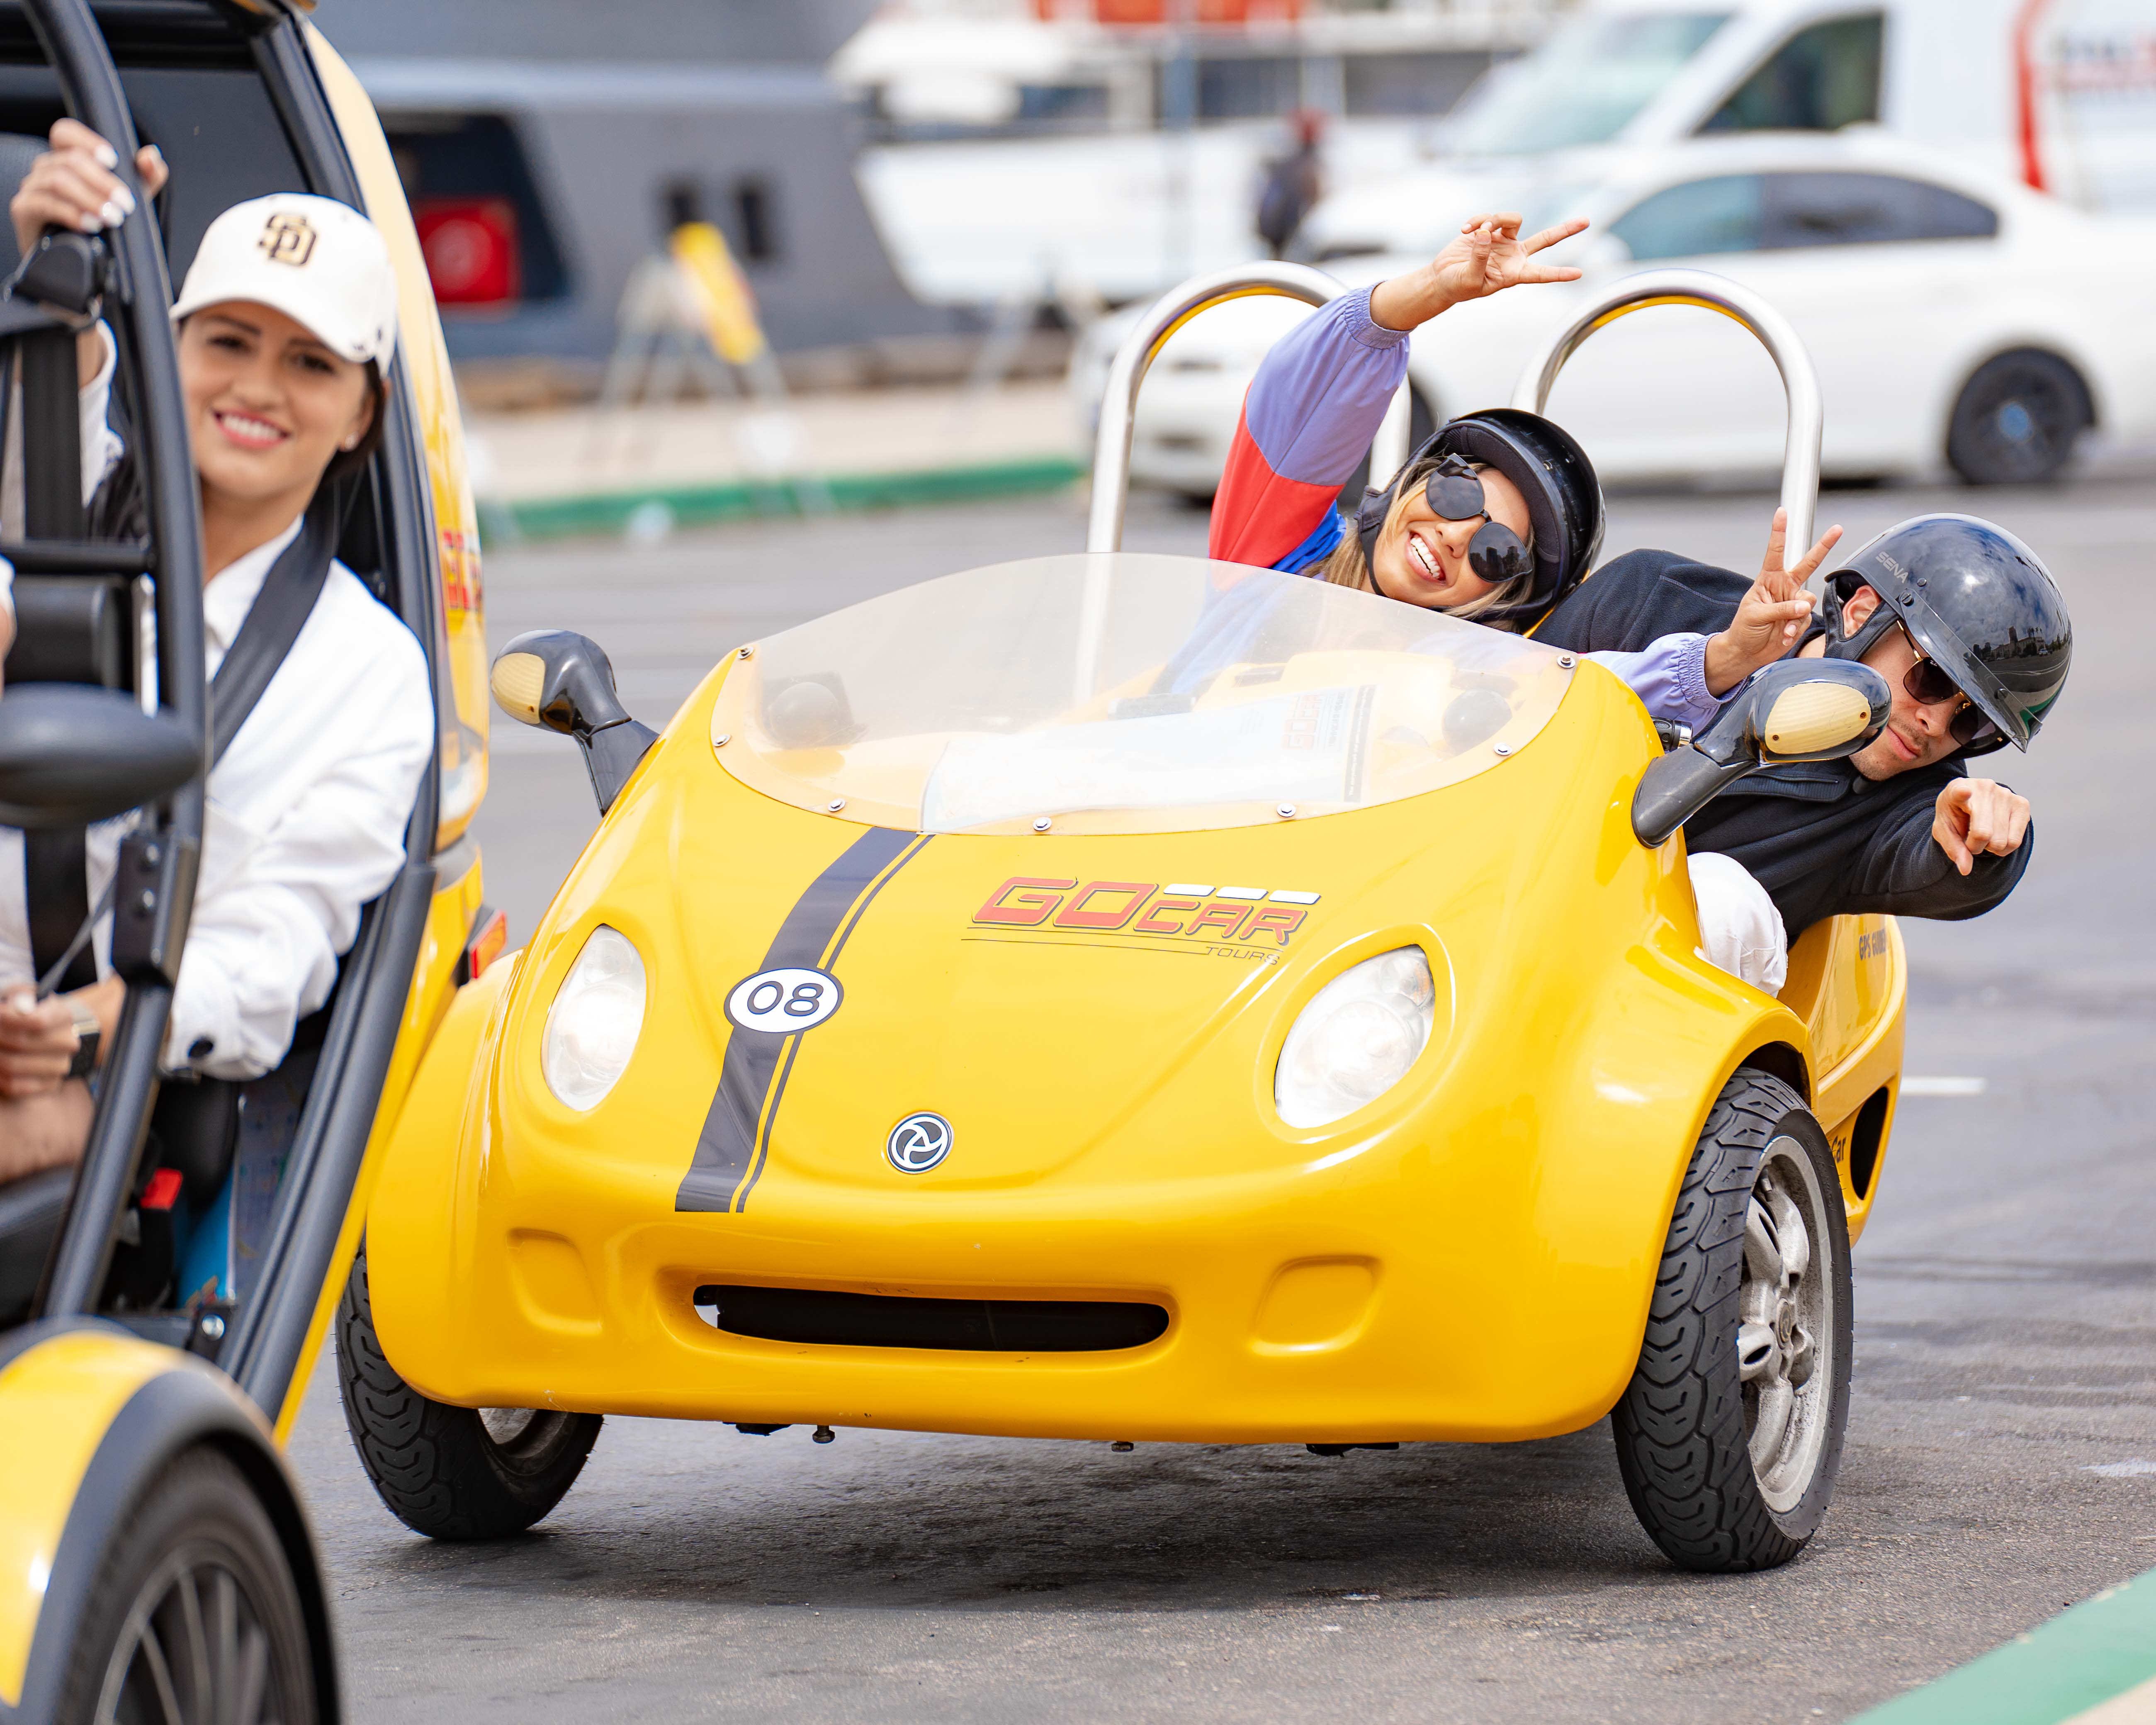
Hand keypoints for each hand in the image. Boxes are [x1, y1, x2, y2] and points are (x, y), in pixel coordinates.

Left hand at [0, 986, 78, 1098]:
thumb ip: (19, 997)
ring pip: (14, 1066)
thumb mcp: (24, 997)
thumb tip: (17, 1007)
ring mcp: (60, 1065)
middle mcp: (67, 1042)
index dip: (9, 1019)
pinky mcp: (50, 1084)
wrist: (45, 1036)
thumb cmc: (26, 1014)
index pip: (37, 1021)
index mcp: (62, 1016)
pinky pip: (15, 1086)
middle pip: (21, 1043)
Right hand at [10, 118, 166, 260]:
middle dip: (102, 181)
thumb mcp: (128, 203)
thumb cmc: (102, 229)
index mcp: (67, 160)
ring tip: (112, 217)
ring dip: (89, 198)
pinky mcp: (24, 209)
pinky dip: (70, 213)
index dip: (86, 141)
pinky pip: (44, 203)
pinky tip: (90, 225)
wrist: (79, 267)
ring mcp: (33, 187)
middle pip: (69, 159)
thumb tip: (150, 156)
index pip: (66, 133)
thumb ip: (143, 179)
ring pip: (57, 179)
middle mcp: (47, 169)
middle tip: (125, 203)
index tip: (112, 160)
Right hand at [1369, 211, 1586, 332]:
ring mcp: (1504, 241)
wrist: (1442, 277)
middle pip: (1545, 239)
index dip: (1559, 273)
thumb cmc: (1457, 286)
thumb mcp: (1469, 279)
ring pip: (1513, 219)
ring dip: (1495, 219)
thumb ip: (1480, 259)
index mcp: (1513, 274)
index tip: (1579, 274)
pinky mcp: (1490, 229)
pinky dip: (1477, 220)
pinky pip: (1490, 217)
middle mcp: (1514, 256)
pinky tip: (1464, 230)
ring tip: (1475, 230)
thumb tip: (1488, 233)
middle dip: (1565, 230)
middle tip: (1587, 222)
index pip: (1540, 274)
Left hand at [1702, 508, 1842, 696]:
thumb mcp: (1757, 615)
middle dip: (1824, 546)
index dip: (1779, 532)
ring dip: (1796, 616)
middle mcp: (1784, 587)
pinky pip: (1806, 619)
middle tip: (1838, 529)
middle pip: (1808, 563)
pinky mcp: (1800, 618)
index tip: (1782, 512)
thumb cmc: (1744, 629)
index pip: (1775, 552)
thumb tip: (1804, 606)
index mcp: (1768, 579)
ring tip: (1782, 629)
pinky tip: (1784, 637)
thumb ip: (1781, 609)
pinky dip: (1795, 629)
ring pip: (1808, 600)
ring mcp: (1793, 602)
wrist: (1747, 651)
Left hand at [1933, 779, 2029, 876]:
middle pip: (1983, 834)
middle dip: (1975, 847)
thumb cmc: (1955, 815)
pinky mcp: (2022, 804)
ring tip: (1984, 834)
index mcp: (1956, 789)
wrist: (1972, 802)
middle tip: (1971, 839)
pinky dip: (2005, 848)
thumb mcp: (1944, 831)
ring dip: (1991, 847)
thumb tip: (1966, 869)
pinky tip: (1997, 836)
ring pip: (2002, 841)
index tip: (1963, 792)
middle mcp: (1984, 788)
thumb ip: (1953, 848)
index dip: (1961, 793)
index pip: (1959, 792)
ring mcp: (2006, 794)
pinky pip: (2015, 841)